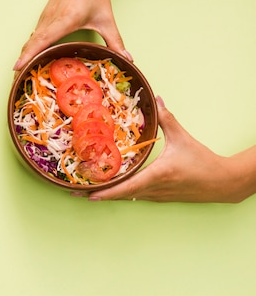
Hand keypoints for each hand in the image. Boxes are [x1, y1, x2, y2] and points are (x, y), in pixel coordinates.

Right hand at [13, 0, 130, 70]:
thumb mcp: (106, 19)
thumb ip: (115, 41)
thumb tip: (127, 58)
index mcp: (63, 21)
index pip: (41, 41)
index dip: (28, 55)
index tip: (17, 68)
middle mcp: (50, 19)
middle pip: (30, 44)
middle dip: (22, 62)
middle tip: (16, 80)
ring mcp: (45, 17)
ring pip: (30, 39)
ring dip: (23, 55)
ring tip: (20, 72)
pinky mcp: (45, 16)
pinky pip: (33, 34)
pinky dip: (29, 47)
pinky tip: (30, 56)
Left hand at [84, 96, 254, 202]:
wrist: (222, 183)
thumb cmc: (202, 161)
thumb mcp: (182, 138)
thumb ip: (167, 118)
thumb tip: (157, 98)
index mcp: (157, 175)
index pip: (127, 187)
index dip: (107, 192)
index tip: (88, 194)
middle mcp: (153, 189)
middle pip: (120, 195)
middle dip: (97, 194)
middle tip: (74, 192)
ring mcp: (155, 196)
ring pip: (126, 197)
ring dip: (107, 195)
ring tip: (85, 191)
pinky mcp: (159, 197)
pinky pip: (134, 196)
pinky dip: (120, 194)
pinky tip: (109, 189)